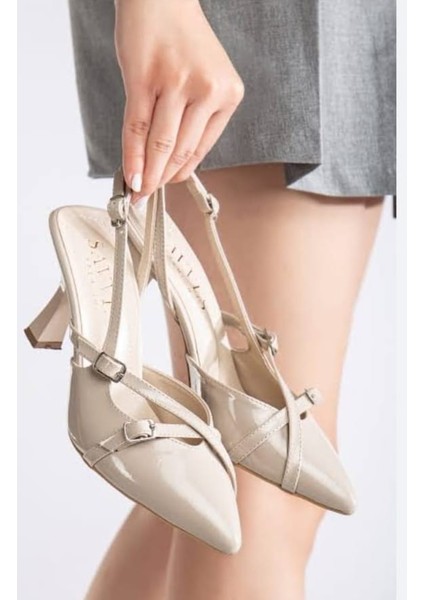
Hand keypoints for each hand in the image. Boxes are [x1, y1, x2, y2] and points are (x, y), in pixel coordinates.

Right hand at [115, 0, 244, 198]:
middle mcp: (207, 89)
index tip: (167, 186)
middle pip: (180, 150)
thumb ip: (195, 118)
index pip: (202, 148)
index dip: (181, 174)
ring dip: (147, 174)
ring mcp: (177, 83)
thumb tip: (171, 163)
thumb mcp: (205, 79)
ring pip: (160, 144)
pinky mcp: (145, 78)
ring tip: (138, 190)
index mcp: (228, 94)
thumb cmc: (180, 39)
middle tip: (148, 195)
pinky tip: (129, 174)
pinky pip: (136, 128)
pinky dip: (131, 156)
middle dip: (161, 180)